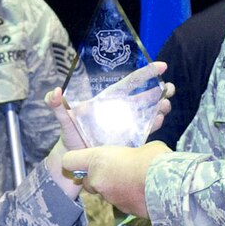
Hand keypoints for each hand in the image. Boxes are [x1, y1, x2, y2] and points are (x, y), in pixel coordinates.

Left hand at [43, 67, 175, 155]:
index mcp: (108, 101)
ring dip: (159, 107)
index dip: (145, 74)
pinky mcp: (130, 138)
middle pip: (144, 96)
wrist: (75, 159)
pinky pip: (145, 129)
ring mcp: (127, 124)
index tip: (162, 66)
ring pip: (148, 112)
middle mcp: (120, 110)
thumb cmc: (69, 137)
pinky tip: (160, 121)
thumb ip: (57, 106)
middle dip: (159, 91)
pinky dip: (154, 124)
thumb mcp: (64, 120)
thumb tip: (54, 92)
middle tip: (170, 88)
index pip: (129, 83)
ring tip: (167, 106)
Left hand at [57, 142, 171, 218]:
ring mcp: (110, 198)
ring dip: (116, 187)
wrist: (169, 186)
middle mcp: (98, 180)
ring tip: (135, 180)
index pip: (69, 161)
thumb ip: (131, 153)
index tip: (82, 160)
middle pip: (88, 182)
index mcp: (98, 159)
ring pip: (106, 193)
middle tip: (115, 170)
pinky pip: (121, 202)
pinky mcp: (124, 211)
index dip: (74, 161)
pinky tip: (144, 192)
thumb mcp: (141, 147)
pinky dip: (129, 197)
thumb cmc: (154, 159)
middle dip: (98, 178)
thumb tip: (138, 157)